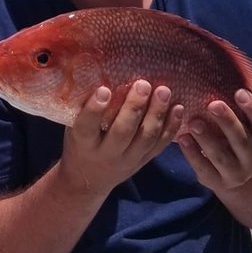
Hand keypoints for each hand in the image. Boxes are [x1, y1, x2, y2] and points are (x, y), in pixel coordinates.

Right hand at [59, 80, 183, 195]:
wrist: (88, 179)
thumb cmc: (79, 144)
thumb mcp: (73, 128)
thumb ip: (84, 109)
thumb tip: (96, 73)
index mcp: (83, 143)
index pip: (87, 126)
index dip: (95, 109)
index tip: (104, 90)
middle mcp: (106, 153)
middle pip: (122, 132)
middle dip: (134, 108)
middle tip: (143, 84)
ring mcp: (128, 160)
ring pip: (145, 138)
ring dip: (157, 114)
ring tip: (164, 92)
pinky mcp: (143, 162)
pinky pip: (160, 145)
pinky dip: (171, 127)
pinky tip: (178, 109)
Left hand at [178, 89, 251, 189]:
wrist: (237, 178)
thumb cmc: (237, 142)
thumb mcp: (246, 130)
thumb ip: (239, 113)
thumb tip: (220, 77)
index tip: (239, 92)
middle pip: (242, 140)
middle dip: (228, 121)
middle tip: (213, 104)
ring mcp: (237, 175)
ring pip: (222, 156)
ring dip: (207, 138)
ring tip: (193, 121)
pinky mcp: (216, 183)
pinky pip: (203, 168)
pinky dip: (192, 153)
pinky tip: (182, 138)